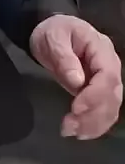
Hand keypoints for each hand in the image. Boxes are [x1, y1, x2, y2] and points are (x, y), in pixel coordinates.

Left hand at [30, 15, 122, 139]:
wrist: (52, 33)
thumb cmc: (53, 31)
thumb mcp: (54, 37)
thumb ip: (64, 57)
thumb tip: (77, 81)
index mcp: (101, 49)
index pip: (107, 76)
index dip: (95, 95)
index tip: (75, 108)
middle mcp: (110, 66)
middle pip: (112, 96)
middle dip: (93, 114)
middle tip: (69, 126)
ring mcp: (107, 80)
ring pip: (111, 108)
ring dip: (93, 124)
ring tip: (71, 131)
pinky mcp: (99, 92)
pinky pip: (104, 111)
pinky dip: (94, 125)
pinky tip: (80, 132)